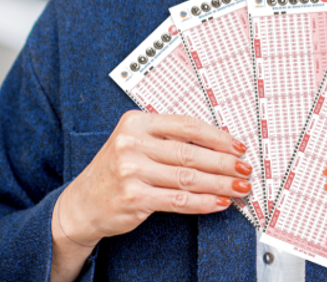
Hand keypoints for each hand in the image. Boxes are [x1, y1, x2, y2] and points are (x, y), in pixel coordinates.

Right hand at [54, 111, 251, 245]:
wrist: (81, 204)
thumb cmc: (115, 171)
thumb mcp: (136, 144)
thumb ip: (170, 140)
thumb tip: (220, 144)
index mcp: (135, 123)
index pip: (187, 125)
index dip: (218, 136)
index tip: (238, 146)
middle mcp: (131, 143)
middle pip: (191, 152)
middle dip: (224, 162)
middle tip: (245, 169)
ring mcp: (131, 171)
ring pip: (188, 177)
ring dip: (220, 184)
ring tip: (239, 187)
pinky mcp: (133, 197)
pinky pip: (178, 200)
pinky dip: (203, 202)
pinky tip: (219, 203)